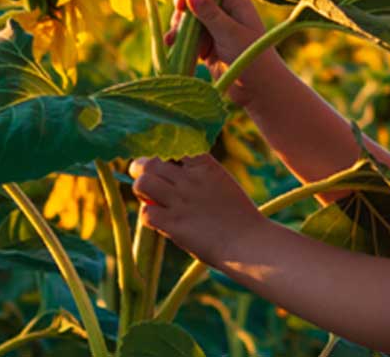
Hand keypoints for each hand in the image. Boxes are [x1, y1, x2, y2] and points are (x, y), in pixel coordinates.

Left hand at [130, 153, 265, 265]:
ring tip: (147, 197)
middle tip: (140, 175)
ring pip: (143, 183)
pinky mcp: (174, 224)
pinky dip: (148, 216)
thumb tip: (170, 177)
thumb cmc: (240, 217)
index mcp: (206, 166)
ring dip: (141, 189)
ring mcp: (181, 201)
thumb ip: (198, 176)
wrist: (249, 243)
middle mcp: (190, 180)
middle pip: (151, 163)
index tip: (160, 160)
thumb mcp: (222, 183)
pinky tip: (159, 221)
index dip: (162, 152)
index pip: (173, 146)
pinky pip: (146, 213)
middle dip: (141, 168)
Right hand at [166, 0, 270, 104]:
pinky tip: (171, 45)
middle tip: (179, 10)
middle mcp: (226, 9)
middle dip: (185, 1)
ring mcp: (215, 26)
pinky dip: (179, 38)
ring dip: (179, 24)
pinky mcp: (206, 43)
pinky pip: (187, 34)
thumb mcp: (230, 33)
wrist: (258, 91)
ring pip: (190, 15)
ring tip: (175, 39)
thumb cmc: (252, 57)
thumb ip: (210, 13)